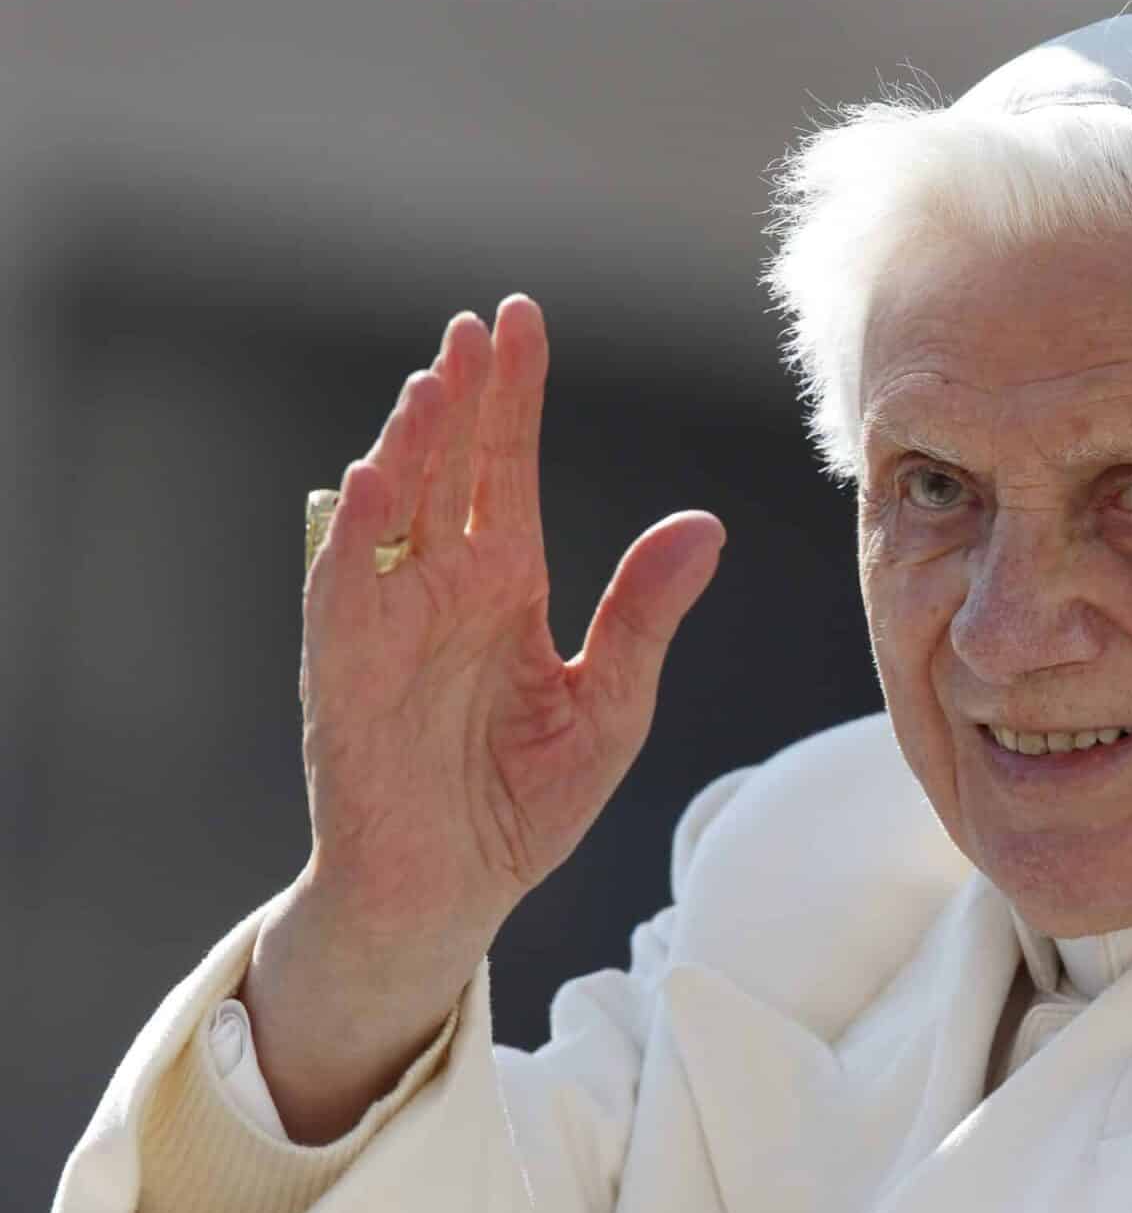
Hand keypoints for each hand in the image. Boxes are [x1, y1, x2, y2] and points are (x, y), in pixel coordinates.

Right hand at [242, 296, 721, 1141]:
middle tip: (480, 323)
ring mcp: (393, 623)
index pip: (509, 468)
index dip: (515, 395)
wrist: (453, 891)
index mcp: (509, 585)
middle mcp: (446, 587)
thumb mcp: (612, 703)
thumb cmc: (525, 799)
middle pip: (453, 468)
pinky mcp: (349, 671)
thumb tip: (703, 526)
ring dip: (412, 444)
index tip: (522, 320)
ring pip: (397, 511)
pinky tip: (375, 479)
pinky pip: (347, 590)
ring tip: (438, 378)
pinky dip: (357, 536)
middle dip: (466, 394)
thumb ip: (645, 614)